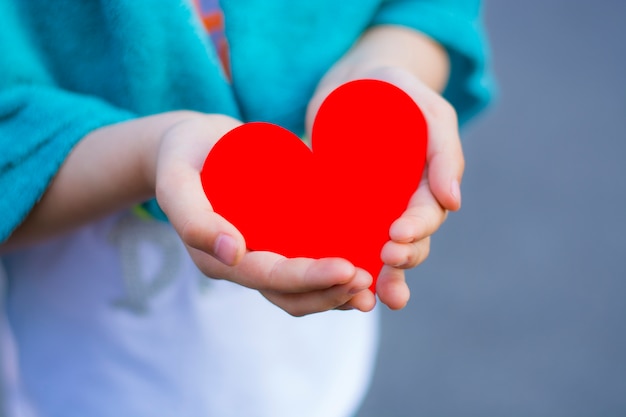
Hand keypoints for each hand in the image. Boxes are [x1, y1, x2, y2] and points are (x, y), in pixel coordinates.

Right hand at [154, 113, 375, 315]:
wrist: (192, 144)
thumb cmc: (183, 155)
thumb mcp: (177, 180)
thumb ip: (193, 216)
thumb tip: (235, 254)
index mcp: (218, 259)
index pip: (269, 278)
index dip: (309, 280)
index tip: (347, 269)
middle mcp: (241, 264)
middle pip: (290, 294)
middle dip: (330, 293)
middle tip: (368, 281)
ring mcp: (259, 253)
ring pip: (301, 289)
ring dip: (336, 293)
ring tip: (372, 284)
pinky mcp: (273, 239)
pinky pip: (304, 264)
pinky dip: (333, 273)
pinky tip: (364, 264)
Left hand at [306, 66, 463, 309]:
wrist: (352, 82)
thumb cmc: (395, 89)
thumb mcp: (425, 108)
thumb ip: (443, 149)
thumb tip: (454, 202)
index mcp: (427, 182)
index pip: (426, 212)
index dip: (416, 228)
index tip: (396, 236)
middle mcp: (402, 202)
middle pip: (409, 241)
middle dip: (402, 258)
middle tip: (386, 260)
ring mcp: (374, 210)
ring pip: (382, 251)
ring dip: (382, 277)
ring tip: (372, 296)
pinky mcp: (344, 210)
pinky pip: (347, 241)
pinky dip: (348, 264)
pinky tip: (340, 285)